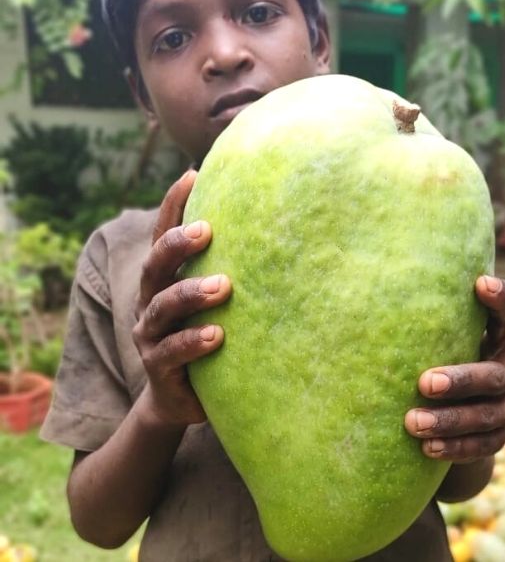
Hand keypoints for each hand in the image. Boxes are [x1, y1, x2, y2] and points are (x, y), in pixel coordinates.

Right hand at [131, 170, 231, 428]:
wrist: (182, 399)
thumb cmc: (208, 336)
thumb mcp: (215, 302)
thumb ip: (232, 267)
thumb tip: (281, 222)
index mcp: (164, 280)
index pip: (163, 236)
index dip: (173, 205)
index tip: (193, 175)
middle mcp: (151, 302)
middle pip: (156, 266)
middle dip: (177, 245)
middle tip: (206, 229)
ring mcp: (151, 336)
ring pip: (162, 308)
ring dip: (192, 293)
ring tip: (224, 286)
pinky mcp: (160, 370)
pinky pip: (172, 354)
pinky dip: (194, 342)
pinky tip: (218, 335)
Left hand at [404, 276, 504, 462]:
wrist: (454, 421)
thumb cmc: (435, 365)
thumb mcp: (438, 344)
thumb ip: (425, 326)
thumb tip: (367, 291)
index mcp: (499, 341)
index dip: (500, 300)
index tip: (479, 283)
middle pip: (493, 375)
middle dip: (461, 379)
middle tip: (424, 383)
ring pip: (487, 414)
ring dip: (450, 420)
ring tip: (413, 423)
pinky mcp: (498, 438)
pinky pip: (482, 444)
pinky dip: (455, 447)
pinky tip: (427, 448)